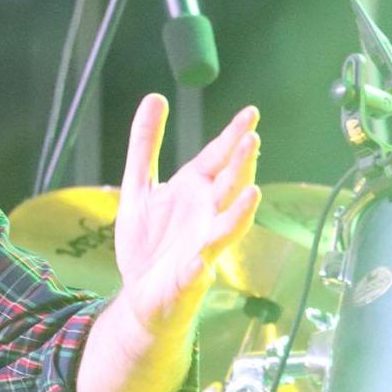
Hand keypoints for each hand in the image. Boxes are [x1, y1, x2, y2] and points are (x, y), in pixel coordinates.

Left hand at [113, 93, 260, 337]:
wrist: (140, 294)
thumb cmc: (148, 240)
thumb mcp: (139, 186)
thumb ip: (146, 145)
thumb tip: (155, 96)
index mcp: (194, 191)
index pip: (217, 159)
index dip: (232, 137)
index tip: (250, 113)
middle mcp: (206, 216)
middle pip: (228, 187)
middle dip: (241, 165)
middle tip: (252, 140)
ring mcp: (201, 248)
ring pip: (227, 228)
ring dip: (240, 212)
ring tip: (252, 192)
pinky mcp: (188, 280)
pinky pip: (196, 274)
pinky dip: (199, 268)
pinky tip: (199, 262)